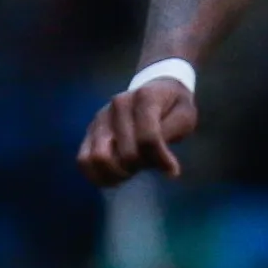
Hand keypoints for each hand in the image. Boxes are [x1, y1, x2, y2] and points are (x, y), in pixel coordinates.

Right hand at [79, 78, 196, 186]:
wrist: (155, 90)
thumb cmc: (172, 106)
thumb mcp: (184, 115)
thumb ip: (173, 135)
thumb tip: (167, 168)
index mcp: (145, 97)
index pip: (148, 138)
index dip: (161, 160)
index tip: (172, 170)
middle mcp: (118, 105)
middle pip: (126, 153)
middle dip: (141, 167)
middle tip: (150, 166)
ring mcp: (101, 118)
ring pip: (98, 158)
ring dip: (118, 173)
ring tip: (131, 172)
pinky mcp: (90, 131)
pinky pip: (83, 159)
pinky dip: (98, 176)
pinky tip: (114, 178)